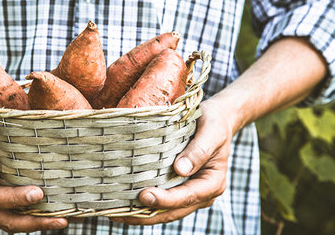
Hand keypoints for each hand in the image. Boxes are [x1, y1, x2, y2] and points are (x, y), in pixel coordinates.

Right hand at [0, 108, 67, 232]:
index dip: (14, 198)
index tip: (38, 194)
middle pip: (4, 218)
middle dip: (32, 221)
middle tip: (59, 219)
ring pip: (11, 221)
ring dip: (36, 224)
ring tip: (61, 221)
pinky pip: (15, 214)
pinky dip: (33, 217)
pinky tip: (53, 214)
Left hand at [111, 98, 232, 224]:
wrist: (217, 120)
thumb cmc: (215, 123)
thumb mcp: (212, 132)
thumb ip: (199, 150)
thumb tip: (180, 169)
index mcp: (213, 182)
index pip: (188, 197)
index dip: (166, 200)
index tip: (145, 196)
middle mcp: (202, 193)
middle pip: (174, 211)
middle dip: (148, 214)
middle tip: (122, 212)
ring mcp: (189, 193)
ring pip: (166, 211)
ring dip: (143, 214)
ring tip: (118, 214)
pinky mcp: (178, 187)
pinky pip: (162, 201)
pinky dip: (145, 205)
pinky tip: (125, 204)